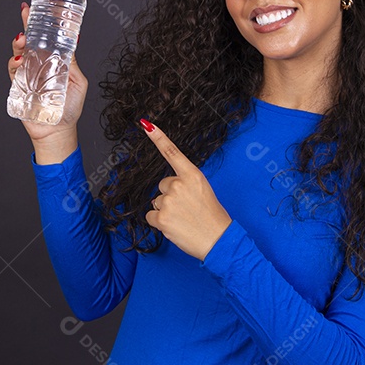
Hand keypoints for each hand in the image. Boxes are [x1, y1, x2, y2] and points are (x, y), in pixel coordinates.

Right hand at [8, 2, 87, 142]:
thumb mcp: (78, 82)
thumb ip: (72, 63)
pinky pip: (12, 70)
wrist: (57, 130)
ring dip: (19, 43)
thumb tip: (73, 42)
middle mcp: (39, 63)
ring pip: (19, 51)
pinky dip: (14, 63)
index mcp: (53, 59)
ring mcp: (27, 73)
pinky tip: (19, 61)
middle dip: (27, 24)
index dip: (44, 22)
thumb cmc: (70, 108)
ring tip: (22, 38)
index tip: (42, 7)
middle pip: (30, 39)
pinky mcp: (18, 85)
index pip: (47, 37)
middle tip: (26, 12)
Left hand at [140, 118, 232, 261]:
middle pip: (162, 185)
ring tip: (183, 219)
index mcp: (193, 175)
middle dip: (170, 196)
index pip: (172, 153)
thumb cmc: (212, 218)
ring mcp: (168, 200)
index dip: (159, 138)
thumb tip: (167, 188)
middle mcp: (179, 184)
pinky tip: (174, 226)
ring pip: (156, 202)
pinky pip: (151, 216)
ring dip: (165, 211)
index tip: (146, 125)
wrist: (218, 240)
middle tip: (186, 209)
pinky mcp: (161, 217)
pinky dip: (159, 223)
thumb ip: (185, 184)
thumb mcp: (203, 191)